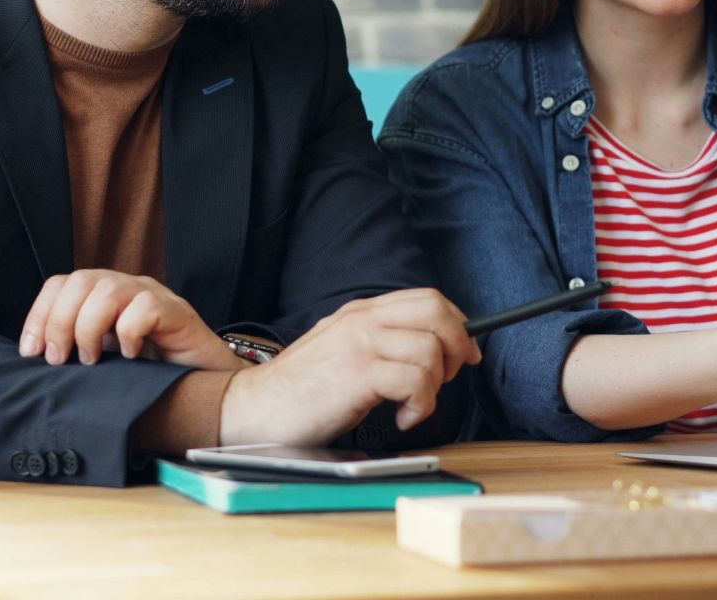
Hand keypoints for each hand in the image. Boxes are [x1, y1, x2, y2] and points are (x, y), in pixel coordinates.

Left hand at [18, 270, 239, 370]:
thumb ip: (74, 351)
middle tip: (60, 360)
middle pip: (80, 280)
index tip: (31, 352)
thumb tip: (34, 358)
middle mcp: (126, 288)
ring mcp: (153, 296)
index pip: (61, 284)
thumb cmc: (151, 374)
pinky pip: (144, 308)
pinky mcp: (177, 312)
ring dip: (89, 328)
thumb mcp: (103, 360)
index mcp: (102, 296)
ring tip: (93, 361)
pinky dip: (129, 333)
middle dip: (60, 322)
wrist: (206, 385)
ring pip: (109, 289)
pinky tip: (131, 356)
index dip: (40, 313)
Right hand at [218, 288, 481, 446]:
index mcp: (360, 312)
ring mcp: (359, 343)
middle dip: (457, 347)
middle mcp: (361, 320)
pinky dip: (420, 407)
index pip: (428, 299)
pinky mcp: (357, 373)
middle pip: (437, 312)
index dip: (457, 325)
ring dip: (434, 386)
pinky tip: (401, 419)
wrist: (252, 409)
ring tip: (411, 406)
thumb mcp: (341, 350)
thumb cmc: (299, 390)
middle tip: (446, 379)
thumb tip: (432, 349)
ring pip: (430, 349)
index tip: (464, 355)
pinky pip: (415, 381)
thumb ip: (379, 342)